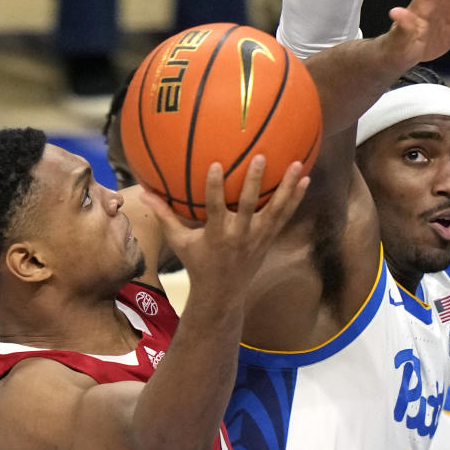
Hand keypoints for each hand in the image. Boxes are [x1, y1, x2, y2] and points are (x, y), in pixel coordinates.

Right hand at [139, 156, 309, 297]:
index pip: (215, 208)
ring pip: (276, 210)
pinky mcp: (269, 238)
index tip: (216, 164)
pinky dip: (296, 199)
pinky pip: (285, 216)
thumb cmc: (197, 263)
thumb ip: (164, 215)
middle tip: (261, 157)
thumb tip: (143, 191)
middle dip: (255, 182)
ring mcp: (258, 238)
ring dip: (287, 187)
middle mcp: (239, 235)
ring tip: (297, 164)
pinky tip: (305, 180)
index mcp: (216, 235)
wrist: (222, 293)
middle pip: (249, 206)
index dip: (216, 188)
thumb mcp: (179, 242)